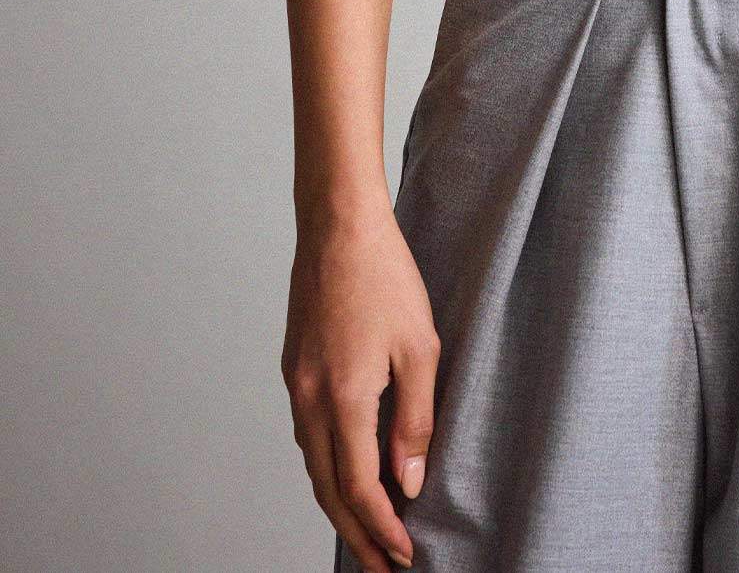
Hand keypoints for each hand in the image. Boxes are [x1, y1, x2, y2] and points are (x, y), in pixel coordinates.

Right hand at [282, 203, 439, 571]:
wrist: (337, 223)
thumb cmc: (384, 276)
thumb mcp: (421, 348)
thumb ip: (415, 421)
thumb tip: (407, 484)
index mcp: (342, 398)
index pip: (357, 487)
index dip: (381, 528)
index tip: (403, 556)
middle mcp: (308, 399)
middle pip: (326, 489)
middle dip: (356, 533)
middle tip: (381, 567)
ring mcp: (295, 384)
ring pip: (312, 465)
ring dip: (339, 503)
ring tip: (368, 530)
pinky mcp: (294, 368)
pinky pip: (308, 435)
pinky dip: (327, 466)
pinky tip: (347, 470)